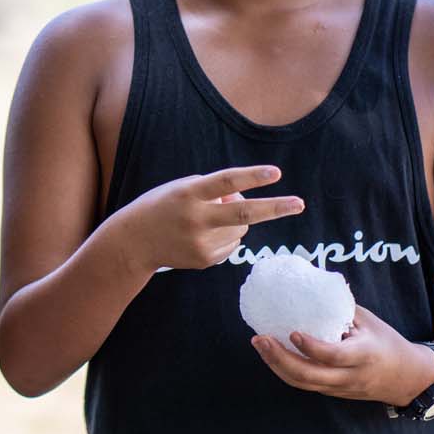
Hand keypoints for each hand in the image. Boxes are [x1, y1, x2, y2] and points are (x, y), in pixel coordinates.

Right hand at [113, 165, 303, 274]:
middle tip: (299, 204)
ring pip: (240, 228)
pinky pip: (231, 244)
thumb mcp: (181, 188)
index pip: (225, 183)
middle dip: (274, 208)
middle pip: (243, 214)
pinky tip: (200, 235)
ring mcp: (200, 243)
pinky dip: (224, 236)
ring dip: (235, 221)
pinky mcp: (204, 260)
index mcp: (188, 194)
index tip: (276, 173)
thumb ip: (213, 191)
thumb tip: (245, 203)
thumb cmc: (161, 206)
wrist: (133, 242)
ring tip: (206, 220)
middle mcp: (196, 220)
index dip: (252, 177)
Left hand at [250, 304, 433, 406]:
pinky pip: (305, 385)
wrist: (408, 379)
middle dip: (280, 359)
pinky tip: (271, 355)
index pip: (334, 356)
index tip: (293, 333)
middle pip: (309, 376)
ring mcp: (340, 389)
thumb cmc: (388, 343)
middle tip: (260, 339)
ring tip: (259, 344)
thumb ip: (342, 310)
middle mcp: (350, 376)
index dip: (312, 348)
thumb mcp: (370, 322)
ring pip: (303, 384)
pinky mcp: (333, 393)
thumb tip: (312, 287)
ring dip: (276, 366)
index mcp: (364, 356)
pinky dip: (285, 371)